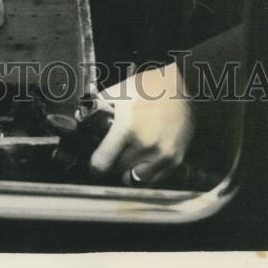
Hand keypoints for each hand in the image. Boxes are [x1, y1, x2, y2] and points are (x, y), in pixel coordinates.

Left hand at [90, 64, 193, 186]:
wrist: (185, 87)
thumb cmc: (151, 87)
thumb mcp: (120, 91)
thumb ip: (99, 105)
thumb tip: (82, 115)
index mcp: (127, 128)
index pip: (102, 164)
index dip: (95, 165)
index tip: (95, 163)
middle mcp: (145, 146)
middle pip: (117, 171)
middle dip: (113, 163)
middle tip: (114, 152)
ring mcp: (161, 155)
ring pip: (135, 180)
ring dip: (129, 172)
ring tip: (129, 157)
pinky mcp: (175, 160)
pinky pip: (154, 179)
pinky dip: (147, 173)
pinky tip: (145, 158)